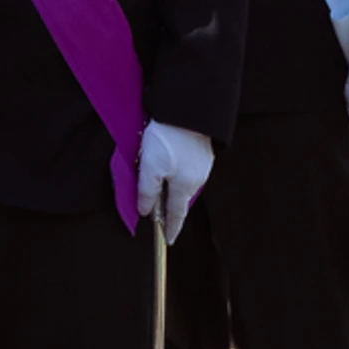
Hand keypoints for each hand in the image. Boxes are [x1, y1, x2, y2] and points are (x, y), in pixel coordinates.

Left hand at [137, 120, 215, 237]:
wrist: (188, 109)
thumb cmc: (167, 138)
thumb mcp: (150, 167)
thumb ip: (147, 192)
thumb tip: (146, 211)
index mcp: (185, 187)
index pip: (176, 214)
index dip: (171, 228)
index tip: (169, 240)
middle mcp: (197, 179)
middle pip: (181, 200)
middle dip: (171, 208)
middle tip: (161, 217)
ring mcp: (202, 164)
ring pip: (185, 185)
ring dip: (173, 190)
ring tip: (162, 192)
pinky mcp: (202, 150)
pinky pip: (188, 170)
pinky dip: (178, 175)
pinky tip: (171, 168)